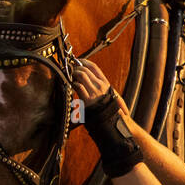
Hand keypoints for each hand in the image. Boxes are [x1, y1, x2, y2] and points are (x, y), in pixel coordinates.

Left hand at [73, 59, 142, 178]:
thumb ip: (98, 92)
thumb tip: (88, 88)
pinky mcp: (89, 100)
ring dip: (73, 74)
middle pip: (86, 69)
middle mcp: (101, 86)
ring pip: (81, 75)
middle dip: (75, 67)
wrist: (116, 124)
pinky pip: (78, 87)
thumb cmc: (111, 114)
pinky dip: (71, 83)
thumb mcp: (107, 99)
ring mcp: (95, 92)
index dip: (84, 62)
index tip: (76, 60)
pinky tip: (68, 85)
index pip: (94, 67)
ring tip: (68, 76)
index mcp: (105, 84)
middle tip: (67, 68)